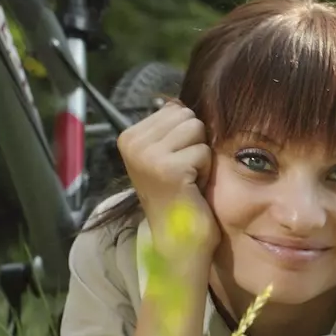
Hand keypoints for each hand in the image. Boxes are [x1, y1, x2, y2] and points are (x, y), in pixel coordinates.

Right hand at [117, 102, 217, 262]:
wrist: (178, 236)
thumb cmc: (179, 191)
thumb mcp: (168, 152)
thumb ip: (171, 125)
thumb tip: (179, 100)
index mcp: (129, 136)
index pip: (176, 109)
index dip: (186, 136)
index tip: (175, 162)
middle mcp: (133, 144)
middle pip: (188, 116)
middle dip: (195, 143)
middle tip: (184, 171)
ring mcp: (148, 156)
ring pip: (197, 130)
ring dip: (201, 155)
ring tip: (188, 177)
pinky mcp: (169, 169)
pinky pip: (204, 151)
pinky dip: (206, 169)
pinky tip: (192, 187)